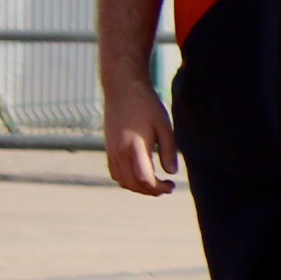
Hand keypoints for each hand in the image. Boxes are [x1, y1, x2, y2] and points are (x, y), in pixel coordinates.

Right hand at [103, 77, 180, 198]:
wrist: (122, 88)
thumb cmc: (146, 104)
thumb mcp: (163, 125)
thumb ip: (168, 150)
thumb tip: (171, 172)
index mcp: (134, 147)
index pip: (145, 179)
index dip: (159, 188)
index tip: (172, 185)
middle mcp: (119, 152)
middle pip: (133, 185)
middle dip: (151, 191)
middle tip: (167, 187)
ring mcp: (111, 151)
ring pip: (122, 181)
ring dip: (139, 188)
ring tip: (155, 184)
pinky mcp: (108, 148)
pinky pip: (115, 173)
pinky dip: (127, 180)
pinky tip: (140, 175)